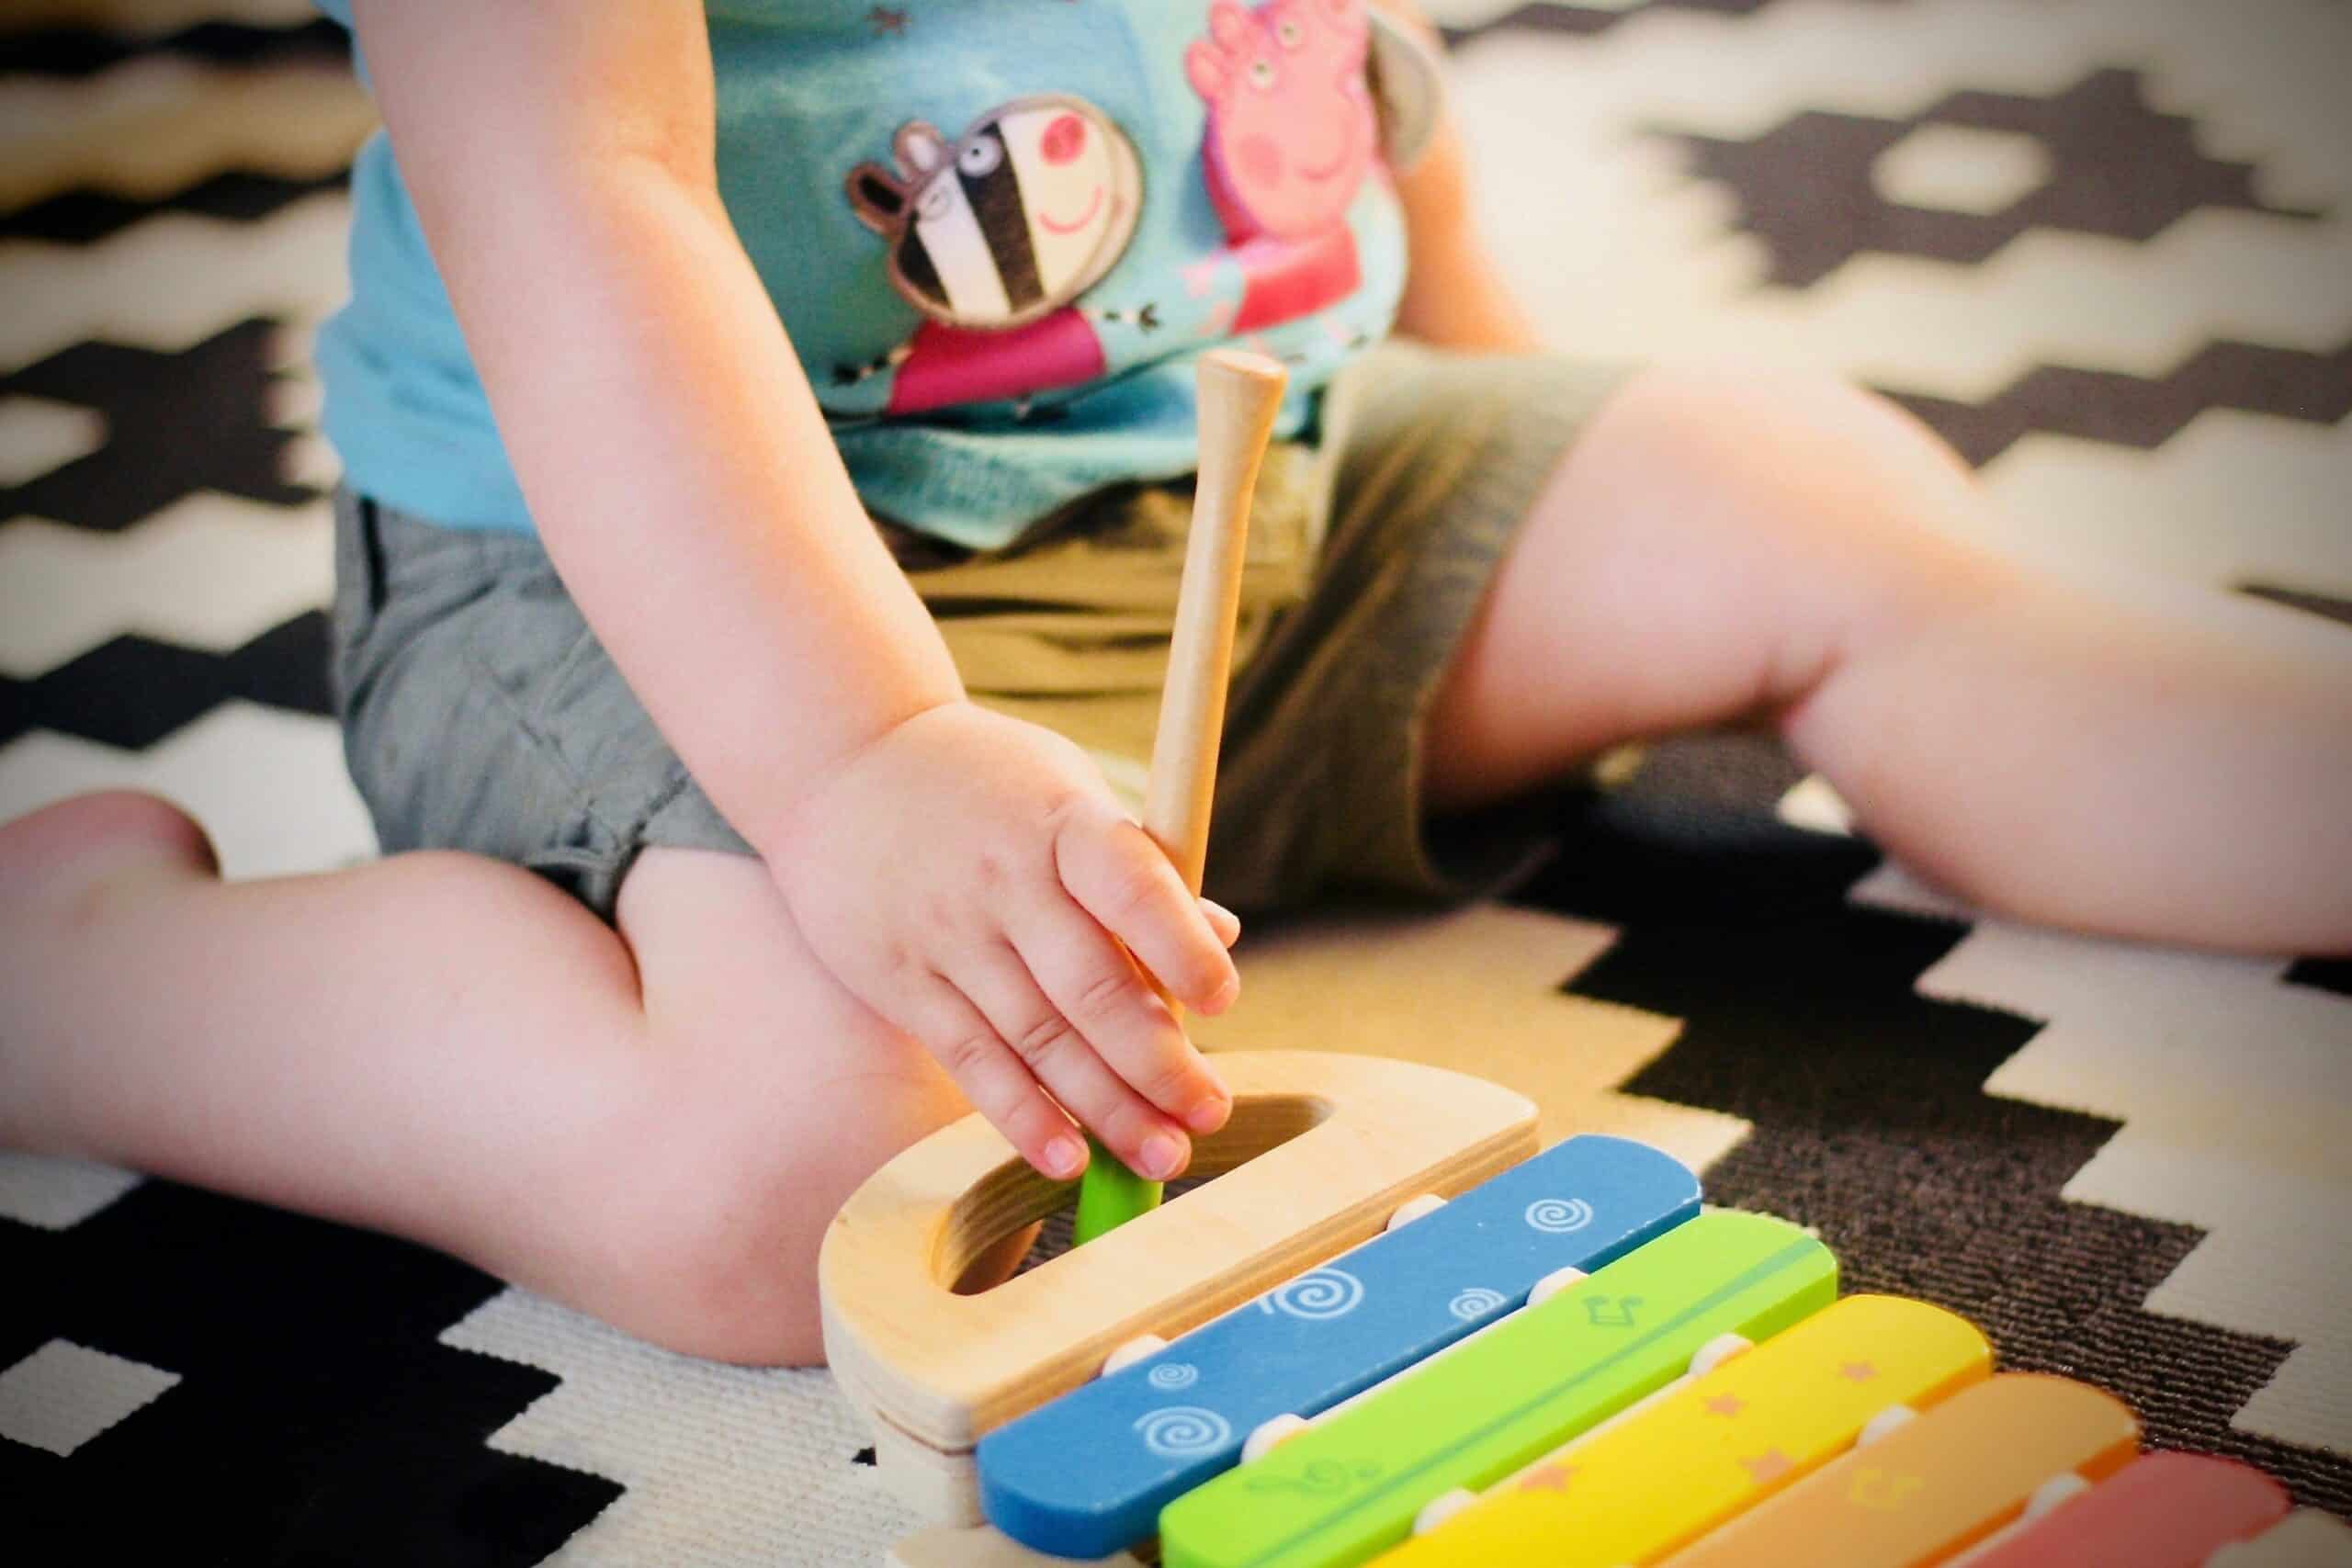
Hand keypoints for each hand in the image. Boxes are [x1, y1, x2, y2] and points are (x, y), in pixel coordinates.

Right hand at [767, 701, 1239, 1182]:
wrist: (839, 767)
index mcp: (1062, 821)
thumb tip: (1222, 934)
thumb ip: (1138, 869)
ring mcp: (949, 935)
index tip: (1222, 1000)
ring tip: (1163, 1154)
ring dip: (1106, 1107)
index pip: (1129, 885)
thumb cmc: (986, 784)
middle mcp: (1004, 879)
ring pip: (1038, 1037)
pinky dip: (1022, 1116)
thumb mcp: (1065, 793)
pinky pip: (973, 1060)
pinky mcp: (905, 983)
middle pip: (1089, 985)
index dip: (1179, 946)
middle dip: (1157, 1061)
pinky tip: (1069, 1159)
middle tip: (1210, 1113)